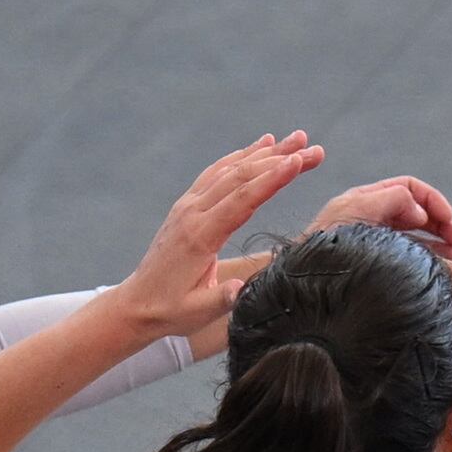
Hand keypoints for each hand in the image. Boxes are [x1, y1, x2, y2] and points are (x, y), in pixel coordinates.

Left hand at [119, 133, 324, 337]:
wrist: (136, 303)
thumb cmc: (170, 310)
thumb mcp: (196, 312)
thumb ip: (220, 300)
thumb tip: (241, 290)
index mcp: (199, 235)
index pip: (241, 199)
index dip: (272, 179)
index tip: (298, 162)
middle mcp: (193, 212)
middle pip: (241, 176)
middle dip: (280, 159)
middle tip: (314, 149)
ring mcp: (189, 205)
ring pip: (230, 169)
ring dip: (265, 153)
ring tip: (297, 140)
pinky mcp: (188, 206)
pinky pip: (216, 173)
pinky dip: (240, 156)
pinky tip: (260, 147)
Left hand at [307, 175, 451, 254]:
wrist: (303, 280)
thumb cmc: (324, 247)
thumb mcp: (355, 213)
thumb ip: (389, 201)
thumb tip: (420, 211)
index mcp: (365, 200)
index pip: (408, 188)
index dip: (432, 200)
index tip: (448, 219)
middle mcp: (372, 216)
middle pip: (417, 208)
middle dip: (440, 220)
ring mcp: (375, 239)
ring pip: (416, 232)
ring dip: (439, 238)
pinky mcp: (377, 260)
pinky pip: (408, 251)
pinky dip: (428, 254)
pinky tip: (442, 263)